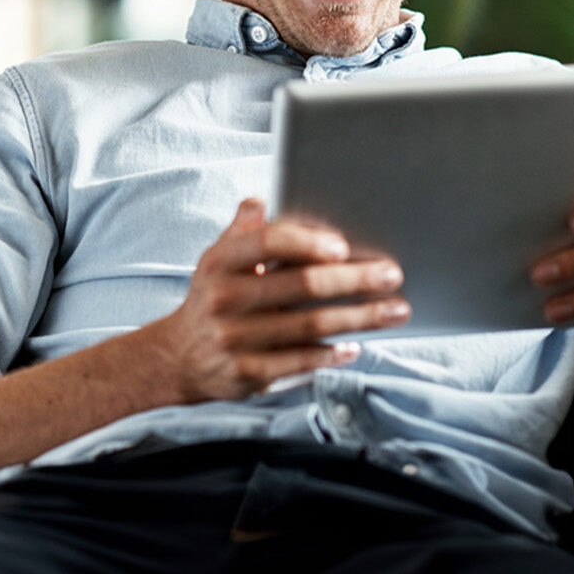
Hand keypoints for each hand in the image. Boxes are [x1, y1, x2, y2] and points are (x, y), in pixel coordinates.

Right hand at [155, 199, 408, 401]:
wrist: (177, 356)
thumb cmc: (213, 296)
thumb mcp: (218, 256)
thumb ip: (245, 229)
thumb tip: (261, 199)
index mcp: (221, 261)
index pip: (267, 243)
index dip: (307, 242)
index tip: (343, 245)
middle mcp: (225, 299)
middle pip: (301, 285)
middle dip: (354, 279)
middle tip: (391, 274)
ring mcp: (236, 339)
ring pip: (311, 325)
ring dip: (360, 317)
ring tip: (395, 309)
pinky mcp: (248, 374)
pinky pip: (300, 361)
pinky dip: (332, 353)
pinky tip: (357, 344)